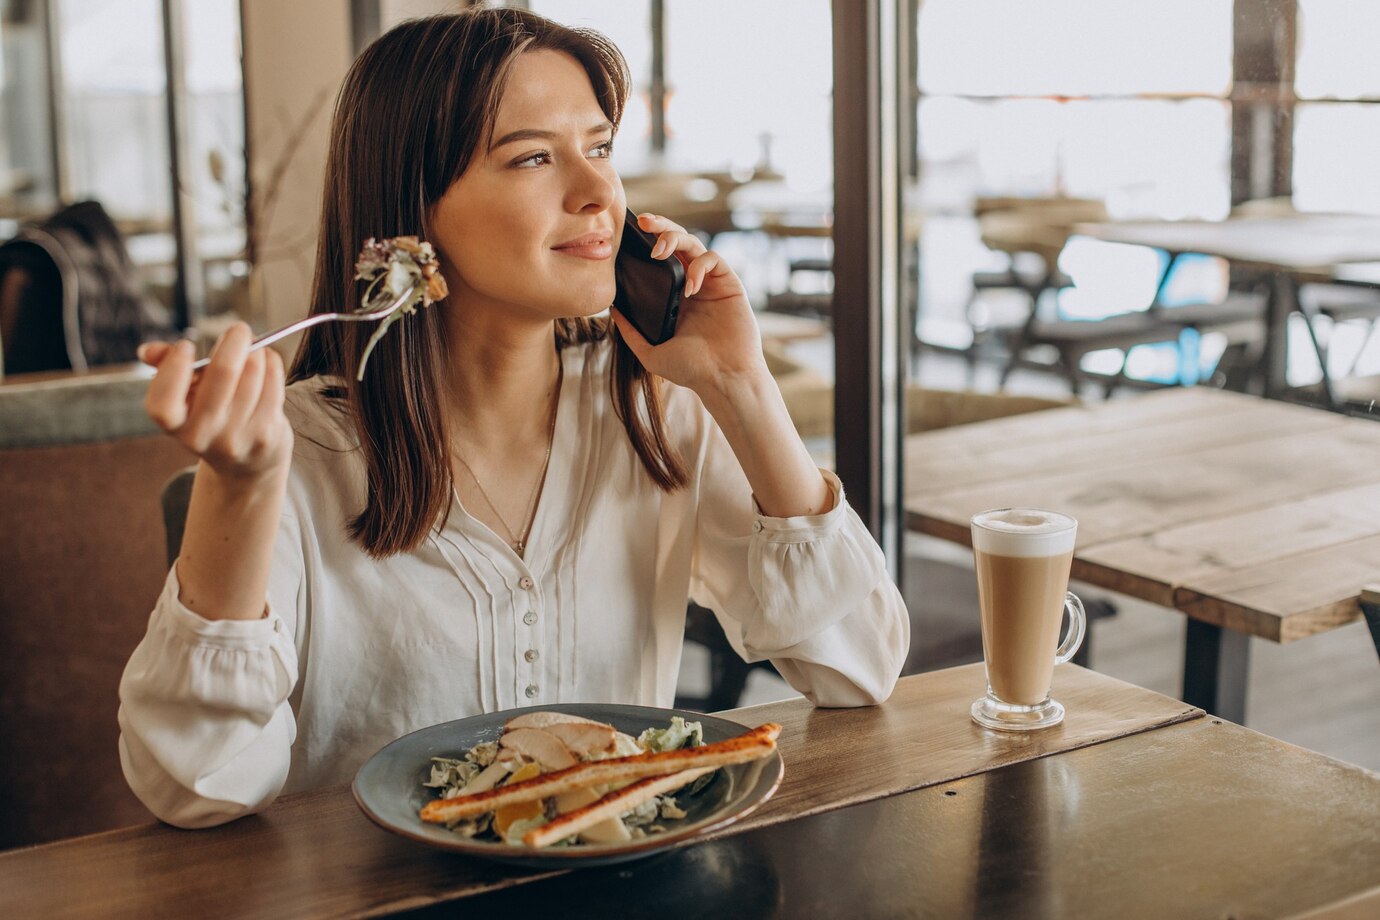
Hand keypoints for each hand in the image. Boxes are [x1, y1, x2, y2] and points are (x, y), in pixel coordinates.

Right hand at [141, 323, 292, 482]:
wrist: (247, 463)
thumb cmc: (211, 414)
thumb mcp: (185, 397)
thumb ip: (167, 369)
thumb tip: (148, 351)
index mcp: (174, 425)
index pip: (163, 404)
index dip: (173, 369)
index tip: (186, 345)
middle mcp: (202, 436)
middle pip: (224, 374)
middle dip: (234, 342)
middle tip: (238, 329)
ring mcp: (236, 437)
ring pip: (253, 373)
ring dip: (257, 351)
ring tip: (254, 348)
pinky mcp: (265, 434)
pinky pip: (273, 384)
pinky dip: (272, 364)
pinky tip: (267, 361)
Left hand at [609, 213, 768, 399]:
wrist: (723, 379)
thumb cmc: (692, 370)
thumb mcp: (650, 353)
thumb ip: (631, 332)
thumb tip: (611, 309)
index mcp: (674, 297)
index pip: (660, 259)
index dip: (646, 243)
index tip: (627, 235)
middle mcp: (692, 285)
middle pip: (676, 243)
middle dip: (660, 227)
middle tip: (643, 223)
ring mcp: (711, 282)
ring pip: (693, 243)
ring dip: (675, 238)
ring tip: (659, 250)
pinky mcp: (729, 283)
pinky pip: (713, 259)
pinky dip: (699, 265)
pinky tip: (690, 286)